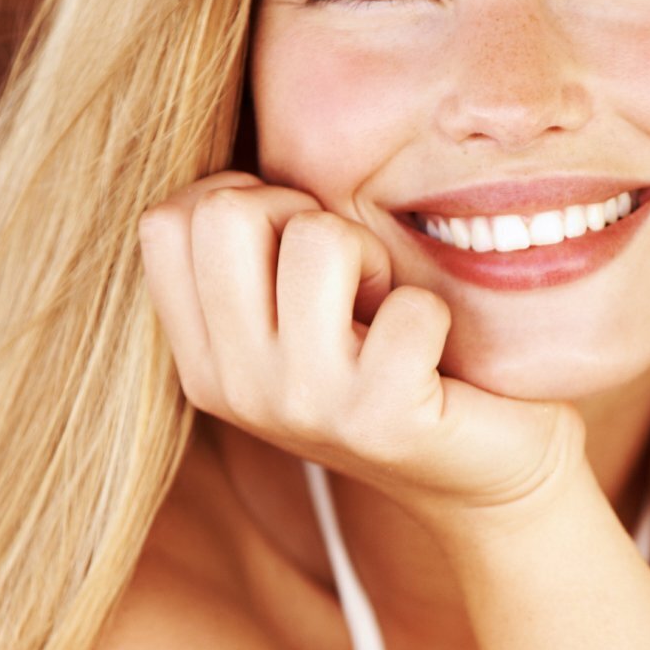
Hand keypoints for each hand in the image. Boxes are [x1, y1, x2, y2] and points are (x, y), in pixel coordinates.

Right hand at [138, 172, 584, 525]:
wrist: (482, 473)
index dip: (242, 200)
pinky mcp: (382, 421)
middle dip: (304, 215)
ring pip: (318, 240)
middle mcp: (235, 387)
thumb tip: (241, 176)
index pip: (166, 221)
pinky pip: (408, 305)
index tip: (294, 244)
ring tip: (387, 309)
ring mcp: (303, 407)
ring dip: (371, 255)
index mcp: (203, 358)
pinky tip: (430, 352)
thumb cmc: (393, 359)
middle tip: (348, 272)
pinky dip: (432, 310)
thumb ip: (255, 253)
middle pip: (227, 214)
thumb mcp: (300, 312)